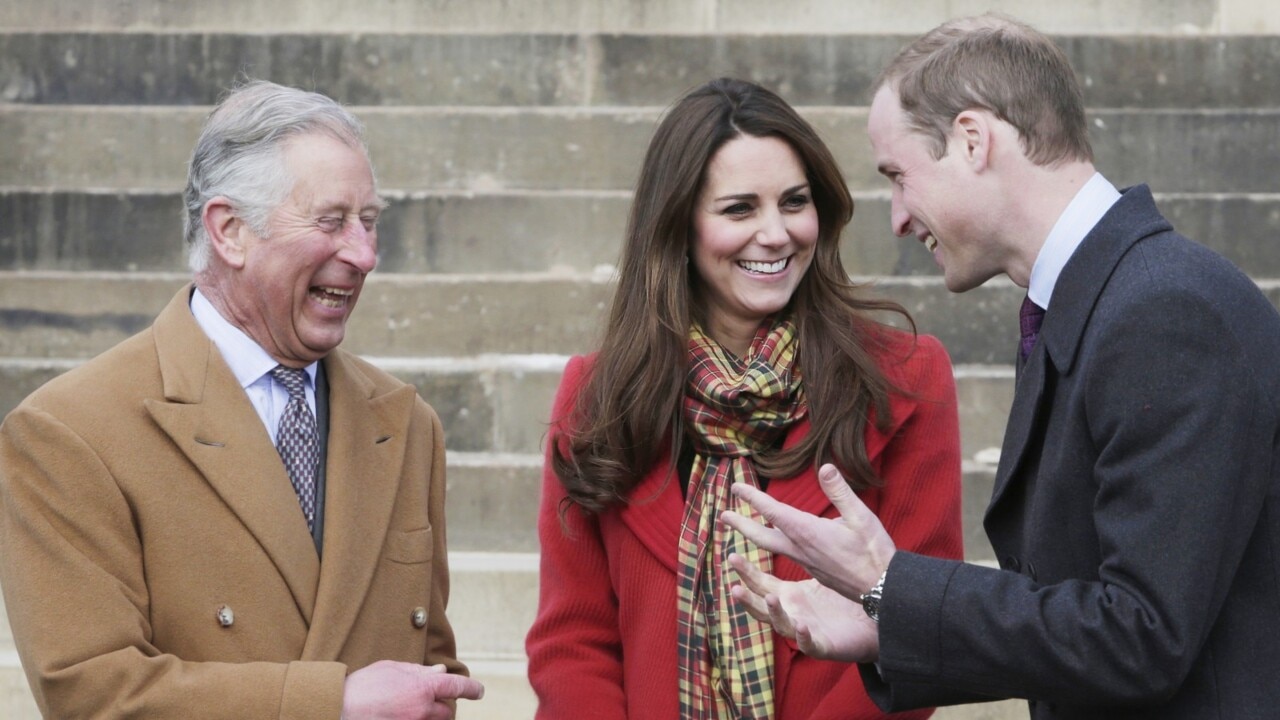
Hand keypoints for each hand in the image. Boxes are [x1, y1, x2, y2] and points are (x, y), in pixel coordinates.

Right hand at [342, 660, 484, 719]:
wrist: (338, 709)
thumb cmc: (363, 685)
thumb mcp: (392, 668)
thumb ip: (419, 671)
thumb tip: (440, 673)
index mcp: (422, 688)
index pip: (457, 687)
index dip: (471, 689)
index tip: (479, 691)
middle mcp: (422, 710)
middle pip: (446, 711)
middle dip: (442, 705)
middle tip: (427, 700)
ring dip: (428, 716)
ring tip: (410, 708)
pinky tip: (402, 714)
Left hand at [721, 463, 894, 600]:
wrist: (882, 590)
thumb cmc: (873, 552)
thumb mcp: (861, 517)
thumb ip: (840, 492)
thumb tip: (825, 467)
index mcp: (807, 532)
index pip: (773, 511)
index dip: (753, 498)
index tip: (735, 487)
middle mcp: (800, 548)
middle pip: (761, 535)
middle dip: (741, 523)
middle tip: (723, 515)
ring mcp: (805, 562)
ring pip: (772, 546)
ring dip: (753, 534)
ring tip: (740, 527)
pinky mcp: (813, 570)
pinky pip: (785, 555)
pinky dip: (773, 545)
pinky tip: (777, 541)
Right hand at [728, 553, 879, 662]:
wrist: (870, 623)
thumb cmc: (842, 598)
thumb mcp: (821, 569)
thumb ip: (806, 547)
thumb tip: (795, 519)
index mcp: (789, 595)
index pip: (760, 583)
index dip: (745, 572)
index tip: (731, 556)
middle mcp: (791, 613)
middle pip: (761, 606)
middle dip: (747, 598)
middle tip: (735, 586)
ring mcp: (804, 630)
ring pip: (781, 625)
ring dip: (773, 613)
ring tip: (770, 598)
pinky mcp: (823, 645)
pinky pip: (810, 643)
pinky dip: (803, 636)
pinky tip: (802, 625)